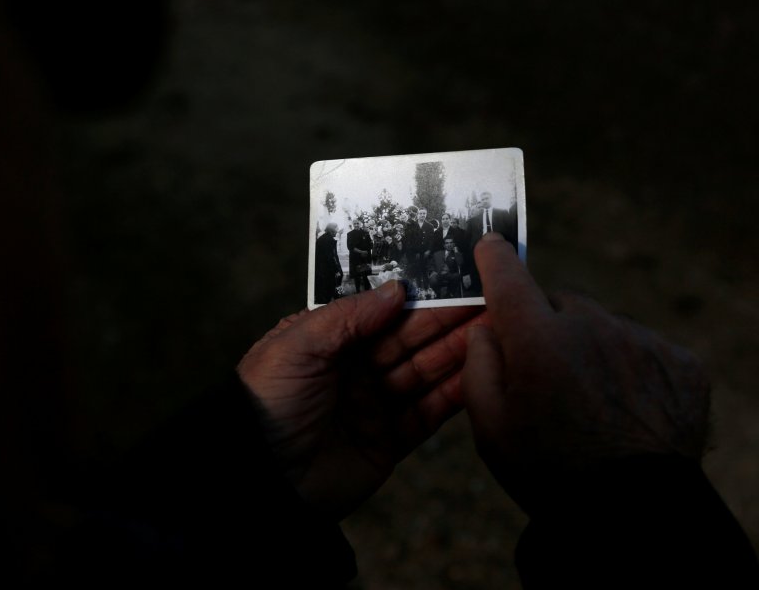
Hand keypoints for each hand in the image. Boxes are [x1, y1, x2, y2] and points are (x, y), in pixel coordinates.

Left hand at [238, 280, 484, 518]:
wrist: (262, 481)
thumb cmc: (268, 404)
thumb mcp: (298, 346)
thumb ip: (349, 315)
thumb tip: (398, 287)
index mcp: (329, 340)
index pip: (381, 311)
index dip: (418, 295)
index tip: (454, 277)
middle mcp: (355, 368)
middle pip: (410, 338)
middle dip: (448, 320)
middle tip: (491, 298)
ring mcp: (375, 404)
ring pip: (426, 371)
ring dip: (459, 352)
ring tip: (496, 330)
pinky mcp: (390, 440)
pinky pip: (429, 412)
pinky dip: (455, 394)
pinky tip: (482, 374)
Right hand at [461, 233, 709, 514]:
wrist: (636, 516)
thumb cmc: (550, 473)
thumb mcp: (490, 427)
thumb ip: (479, 363)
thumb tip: (488, 325)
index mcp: (539, 339)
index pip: (510, 277)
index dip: (494, 258)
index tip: (490, 245)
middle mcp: (594, 327)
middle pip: (560, 304)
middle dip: (548, 326)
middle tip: (546, 376)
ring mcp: (643, 342)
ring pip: (604, 327)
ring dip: (592, 349)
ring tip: (592, 405)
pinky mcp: (682, 362)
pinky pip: (644, 349)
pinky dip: (631, 368)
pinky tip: (627, 410)